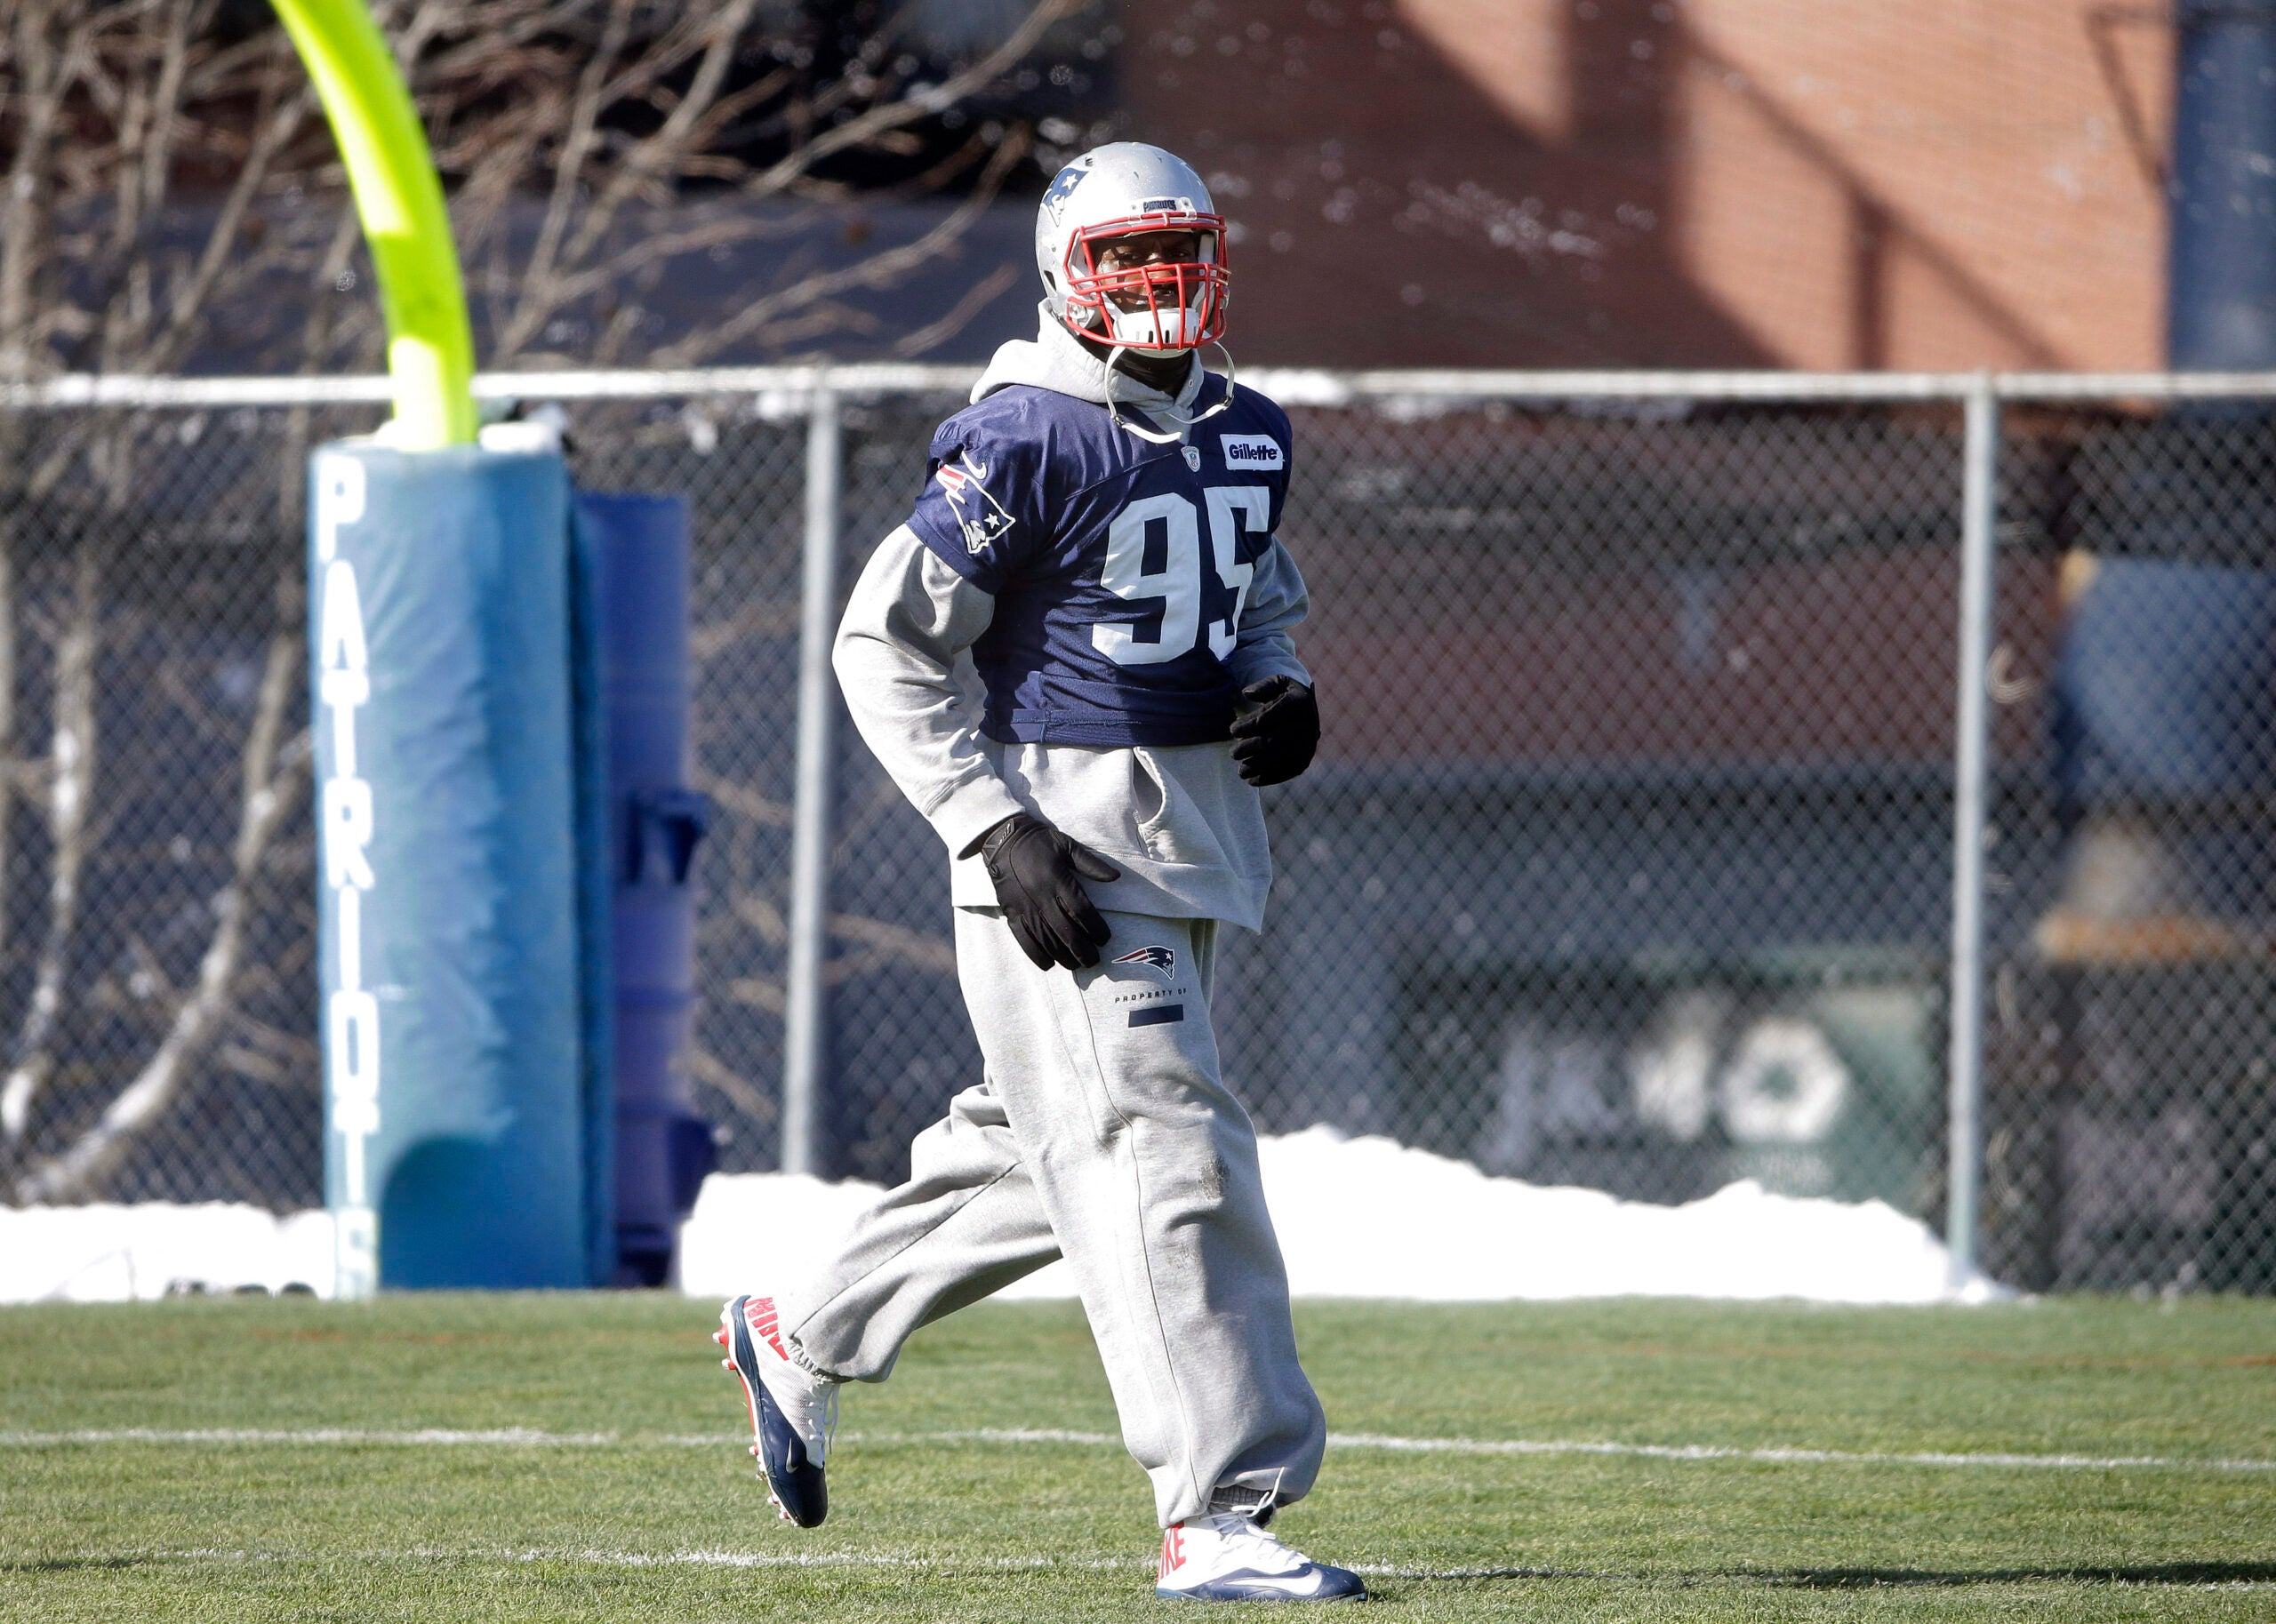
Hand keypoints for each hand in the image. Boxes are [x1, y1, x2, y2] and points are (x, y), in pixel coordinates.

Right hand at [980, 813, 1120, 970]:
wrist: (1003, 839)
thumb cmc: (1040, 843)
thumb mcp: (1067, 845)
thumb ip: (1091, 863)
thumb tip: (1116, 877)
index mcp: (1057, 879)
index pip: (1081, 910)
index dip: (1096, 928)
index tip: (1105, 939)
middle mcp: (1041, 896)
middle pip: (1066, 931)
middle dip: (1083, 950)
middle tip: (1094, 961)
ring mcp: (1025, 907)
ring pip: (1046, 939)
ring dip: (1063, 956)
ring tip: (1077, 964)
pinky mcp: (1011, 912)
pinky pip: (1023, 939)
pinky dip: (1036, 954)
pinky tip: (1049, 964)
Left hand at [1228, 677, 1318, 786]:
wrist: (1305, 712)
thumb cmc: (1283, 695)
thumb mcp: (1276, 682)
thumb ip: (1262, 686)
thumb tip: (1247, 693)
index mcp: (1299, 701)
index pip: (1271, 715)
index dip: (1250, 724)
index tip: (1233, 729)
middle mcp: (1307, 724)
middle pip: (1272, 740)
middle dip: (1249, 748)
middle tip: (1232, 753)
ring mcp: (1308, 745)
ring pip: (1278, 758)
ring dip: (1256, 766)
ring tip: (1240, 769)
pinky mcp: (1304, 761)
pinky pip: (1286, 772)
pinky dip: (1268, 778)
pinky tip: (1251, 780)